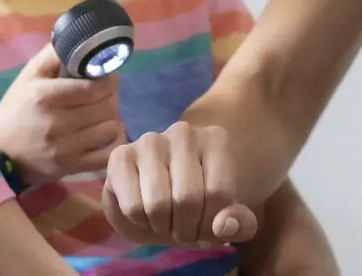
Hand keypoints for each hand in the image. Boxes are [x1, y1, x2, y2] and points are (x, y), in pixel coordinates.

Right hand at [0, 42, 124, 183]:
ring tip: (102, 112)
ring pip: (110, 127)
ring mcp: (65, 148)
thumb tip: (79, 37)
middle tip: (104, 94)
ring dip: (111, 117)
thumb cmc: (17, 107)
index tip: (107, 77)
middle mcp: (57, 123)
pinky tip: (105, 132)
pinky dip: (112, 141)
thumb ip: (54, 54)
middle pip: (106, 106)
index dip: (108, 80)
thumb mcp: (29, 74)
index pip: (94, 87)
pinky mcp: (71, 167)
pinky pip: (107, 154)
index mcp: (46, 96)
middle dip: (110, 96)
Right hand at [102, 121, 257, 246]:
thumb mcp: (227, 219)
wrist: (161, 199)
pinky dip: (140, 222)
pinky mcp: (120, 155)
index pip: (219, 192)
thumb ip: (240, 224)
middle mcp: (184, 132)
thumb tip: (223, 225)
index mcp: (216, 140)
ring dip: (162, 226)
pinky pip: (132, 206)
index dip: (213, 224)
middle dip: (186, 228)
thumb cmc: (199, 207)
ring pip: (158, 203)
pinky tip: (144, 212)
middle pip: (188, 198)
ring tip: (166, 221)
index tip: (208, 228)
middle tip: (184, 228)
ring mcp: (150, 140)